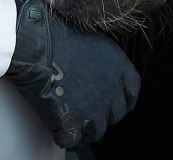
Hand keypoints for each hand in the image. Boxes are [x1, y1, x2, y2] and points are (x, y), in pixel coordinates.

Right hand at [6, 0, 139, 148]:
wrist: (39, 44)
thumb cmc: (61, 34)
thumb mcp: (95, 40)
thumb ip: (107, 62)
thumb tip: (103, 72)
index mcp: (119, 67)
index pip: (133, 92)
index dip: (125, 99)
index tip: (116, 101)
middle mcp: (111, 90)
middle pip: (117, 114)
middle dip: (104, 113)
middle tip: (89, 108)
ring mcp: (94, 108)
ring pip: (97, 130)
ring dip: (86, 127)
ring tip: (72, 116)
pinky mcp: (73, 121)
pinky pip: (73, 139)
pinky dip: (65, 134)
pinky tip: (57, 125)